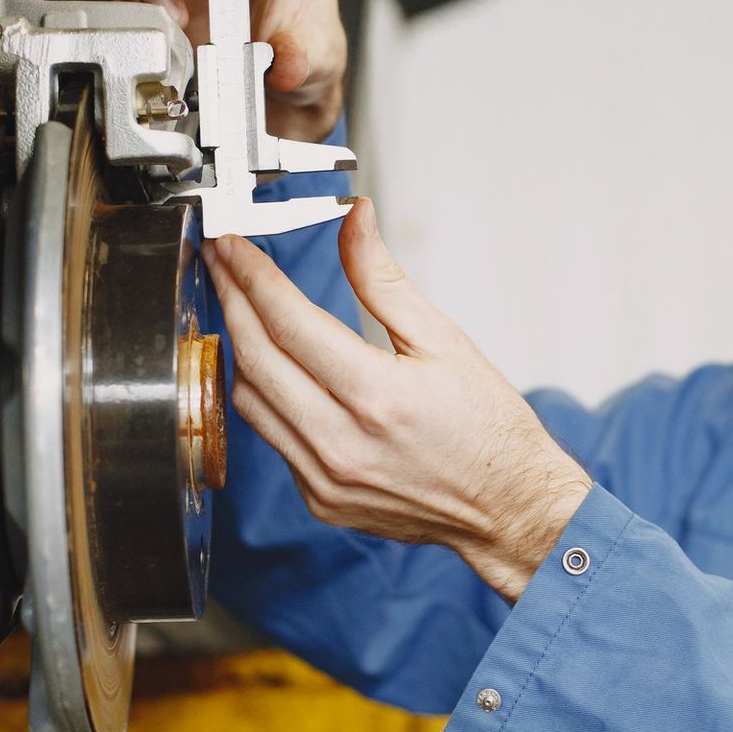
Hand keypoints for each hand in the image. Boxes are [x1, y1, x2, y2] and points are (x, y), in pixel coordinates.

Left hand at [204, 200, 592, 600]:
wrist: (509, 510)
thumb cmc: (488, 429)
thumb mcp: (444, 339)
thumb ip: (384, 279)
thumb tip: (354, 221)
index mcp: (376, 396)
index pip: (289, 322)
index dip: (252, 275)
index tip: (233, 246)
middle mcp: (341, 443)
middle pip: (255, 358)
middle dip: (231, 300)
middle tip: (223, 264)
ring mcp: (325, 478)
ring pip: (251, 401)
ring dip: (240, 349)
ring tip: (242, 308)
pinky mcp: (320, 499)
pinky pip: (272, 437)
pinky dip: (267, 395)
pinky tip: (275, 368)